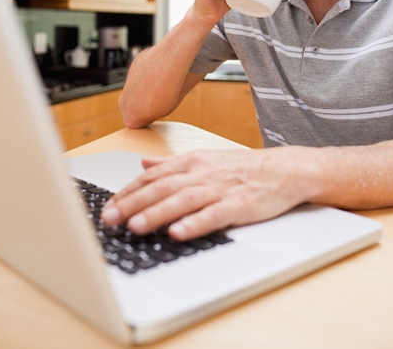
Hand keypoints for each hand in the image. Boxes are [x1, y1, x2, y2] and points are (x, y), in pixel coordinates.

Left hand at [101, 147, 311, 240]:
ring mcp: (220, 189)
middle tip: (109, 219)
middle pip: (162, 188)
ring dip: (157, 213)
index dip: (128, 192)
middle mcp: (202, 173)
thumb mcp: (205, 159)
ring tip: (135, 226)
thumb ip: (172, 163)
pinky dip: (195, 223)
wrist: (284, 170)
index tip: (108, 207)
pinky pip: (213, 215)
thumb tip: (144, 164)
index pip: (153, 177)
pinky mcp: (238, 205)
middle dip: (132, 204)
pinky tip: (179, 232)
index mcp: (192, 162)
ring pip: (182, 201)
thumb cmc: (243, 167)